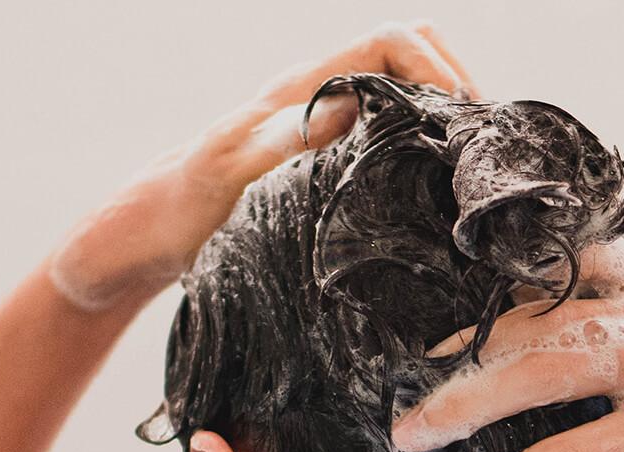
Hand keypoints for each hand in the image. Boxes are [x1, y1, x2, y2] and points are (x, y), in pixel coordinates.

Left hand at [47, 21, 475, 311]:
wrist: (149, 239)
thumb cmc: (181, 210)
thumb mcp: (228, 176)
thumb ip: (283, 140)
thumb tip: (350, 106)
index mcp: (302, 91)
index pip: (390, 41)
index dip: (436, 67)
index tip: (462, 119)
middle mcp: (320, 100)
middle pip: (408, 55)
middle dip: (452, 87)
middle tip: (475, 148)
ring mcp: (325, 130)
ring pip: (402, 95)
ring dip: (439, 118)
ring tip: (462, 169)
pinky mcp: (325, 163)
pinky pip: (386, 135)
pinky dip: (419, 148)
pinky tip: (428, 194)